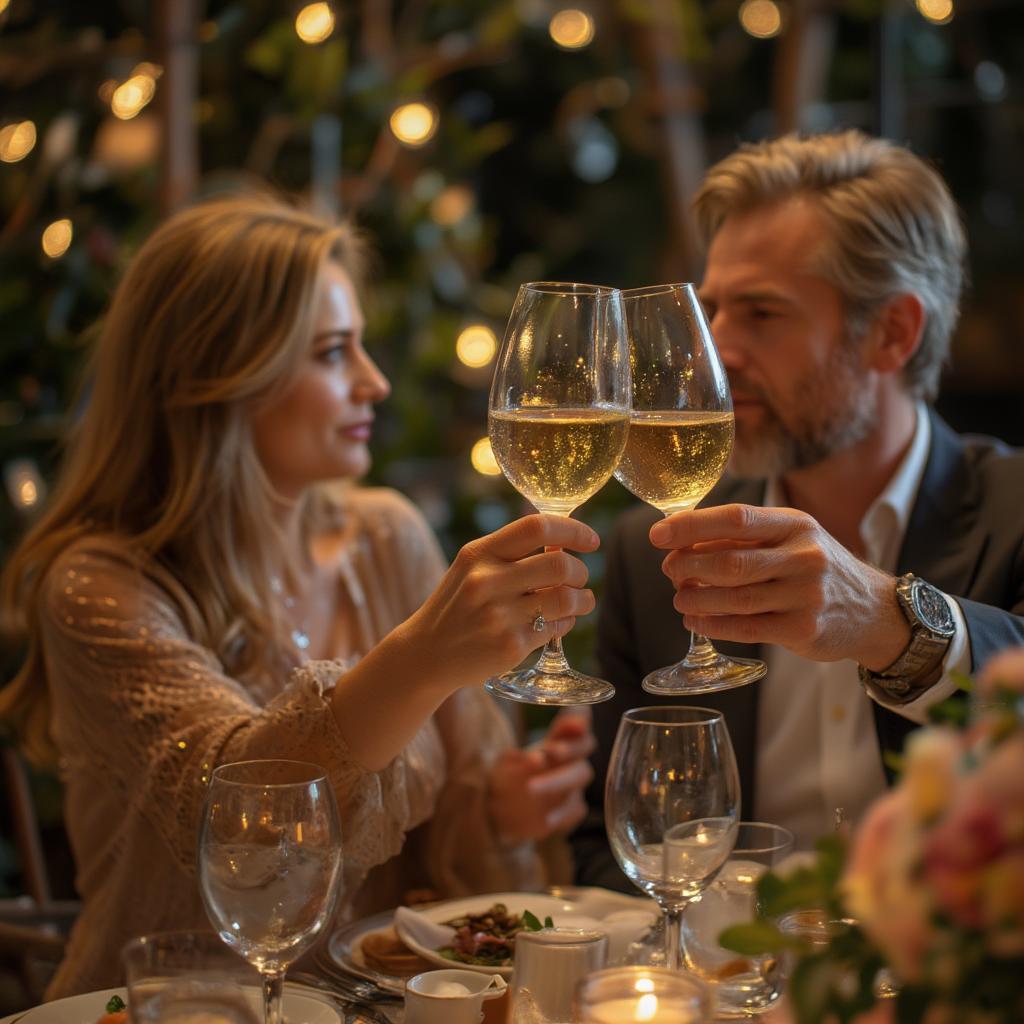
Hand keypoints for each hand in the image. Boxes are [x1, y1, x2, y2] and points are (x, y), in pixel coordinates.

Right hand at [404, 514, 598, 692]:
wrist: (428, 652)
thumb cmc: (459, 603)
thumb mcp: (472, 566)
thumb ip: (512, 551)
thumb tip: (564, 541)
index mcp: (480, 553)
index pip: (537, 527)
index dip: (573, 530)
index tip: (591, 540)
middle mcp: (487, 581)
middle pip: (560, 564)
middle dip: (581, 570)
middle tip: (579, 578)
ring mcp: (499, 616)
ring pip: (567, 598)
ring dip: (584, 599)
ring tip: (580, 601)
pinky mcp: (510, 646)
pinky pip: (557, 627)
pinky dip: (567, 622)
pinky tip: (557, 622)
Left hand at [487, 712, 595, 844]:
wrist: (502, 811)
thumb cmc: (509, 776)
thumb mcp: (508, 762)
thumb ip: (522, 757)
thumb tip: (537, 758)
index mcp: (557, 737)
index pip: (577, 718)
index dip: (580, 716)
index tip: (575, 720)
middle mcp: (571, 756)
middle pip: (584, 745)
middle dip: (570, 747)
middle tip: (552, 752)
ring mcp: (575, 782)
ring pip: (579, 775)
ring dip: (557, 779)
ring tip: (530, 787)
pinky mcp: (573, 807)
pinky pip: (575, 808)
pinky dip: (562, 812)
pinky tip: (546, 818)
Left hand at [649, 504, 909, 669]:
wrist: (874, 611)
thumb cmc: (815, 568)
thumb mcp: (791, 539)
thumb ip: (744, 538)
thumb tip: (682, 541)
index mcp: (796, 524)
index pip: (735, 518)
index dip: (691, 526)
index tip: (657, 534)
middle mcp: (804, 556)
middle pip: (730, 561)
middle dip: (688, 566)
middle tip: (670, 571)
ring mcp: (806, 595)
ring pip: (735, 597)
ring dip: (696, 599)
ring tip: (679, 598)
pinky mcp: (804, 630)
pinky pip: (746, 628)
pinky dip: (713, 625)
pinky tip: (695, 620)